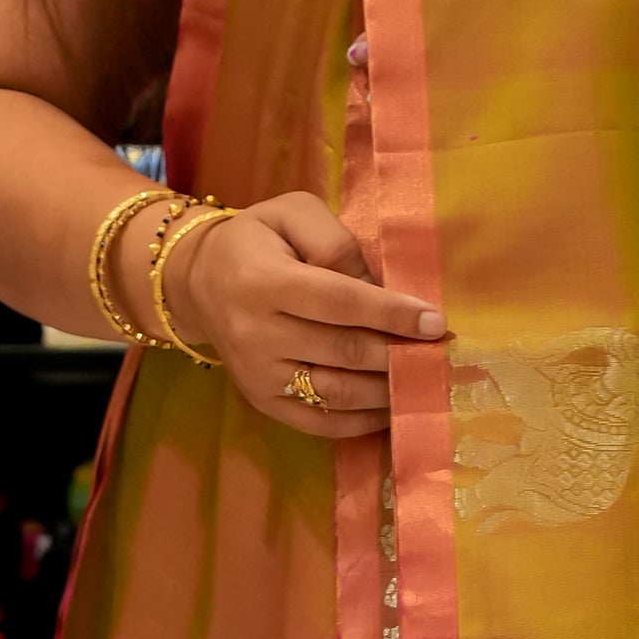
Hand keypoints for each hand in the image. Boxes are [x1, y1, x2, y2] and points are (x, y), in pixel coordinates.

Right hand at [172, 188, 447, 440]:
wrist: (198, 282)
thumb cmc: (256, 241)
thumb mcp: (291, 214)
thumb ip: (335, 240)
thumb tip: (378, 285)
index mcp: (263, 281)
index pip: (339, 302)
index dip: (391, 314)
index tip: (435, 322)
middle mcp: (257, 335)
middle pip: (344, 351)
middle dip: (399, 353)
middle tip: (440, 352)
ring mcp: (259, 376)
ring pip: (337, 393)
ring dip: (388, 390)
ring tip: (424, 378)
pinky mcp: (264, 403)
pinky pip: (321, 423)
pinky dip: (363, 422)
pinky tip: (393, 406)